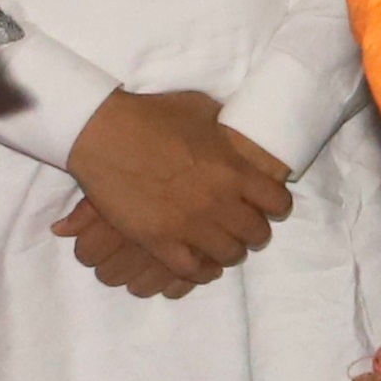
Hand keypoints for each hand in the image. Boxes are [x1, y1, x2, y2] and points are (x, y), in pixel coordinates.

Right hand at [60, 85, 289, 296]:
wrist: (101, 132)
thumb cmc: (151, 115)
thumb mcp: (202, 109)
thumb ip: (226, 128)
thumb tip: (236, 129)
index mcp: (234, 171)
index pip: (278, 203)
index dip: (275, 204)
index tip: (266, 203)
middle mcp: (219, 202)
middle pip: (257, 234)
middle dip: (254, 230)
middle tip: (242, 225)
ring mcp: (189, 225)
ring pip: (229, 255)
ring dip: (229, 251)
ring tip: (221, 244)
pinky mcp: (158, 241)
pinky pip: (191, 270)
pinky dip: (201, 271)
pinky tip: (202, 266)